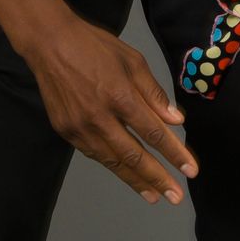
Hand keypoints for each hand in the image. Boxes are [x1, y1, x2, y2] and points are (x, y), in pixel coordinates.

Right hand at [19, 17, 199, 204]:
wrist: (49, 43)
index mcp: (120, 95)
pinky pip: (94, 153)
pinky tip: (126, 174)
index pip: (153, 133)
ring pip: (112, 161)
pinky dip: (112, 165)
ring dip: (135, 180)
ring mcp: (79, 126)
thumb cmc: (94, 47)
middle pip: (133, 156)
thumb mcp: (132, 62)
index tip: (190, 170)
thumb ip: (154, 94)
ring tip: (154, 195)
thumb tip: (176, 121)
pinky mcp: (66, 130)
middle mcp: (99, 116)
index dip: (174, 154)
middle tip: (176, 197)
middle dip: (158, 178)